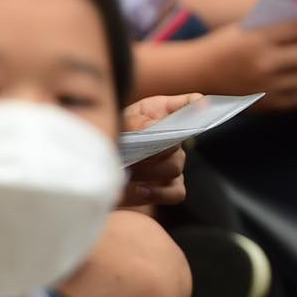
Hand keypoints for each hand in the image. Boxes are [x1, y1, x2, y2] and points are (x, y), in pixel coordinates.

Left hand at [120, 93, 199, 208]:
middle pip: (178, 142)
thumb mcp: (116, 123)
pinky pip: (177, 192)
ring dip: (150, 171)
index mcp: (160, 113)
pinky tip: (140, 189)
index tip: (199, 103)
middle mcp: (173, 137)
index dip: (196, 103)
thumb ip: (131, 122)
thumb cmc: (109, 139)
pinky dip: (159, 193)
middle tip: (136, 154)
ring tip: (129, 172)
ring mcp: (173, 162)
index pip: (187, 103)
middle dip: (157, 149)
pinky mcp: (169, 186)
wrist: (97, 170)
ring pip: (175, 167)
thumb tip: (148, 129)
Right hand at [200, 16, 296, 107]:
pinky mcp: (266, 105)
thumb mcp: (245, 30)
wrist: (196, 75)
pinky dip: (294, 92)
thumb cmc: (223, 47)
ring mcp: (267, 86)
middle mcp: (265, 63)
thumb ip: (273, 27)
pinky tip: (282, 84)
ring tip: (288, 68)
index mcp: (259, 39)